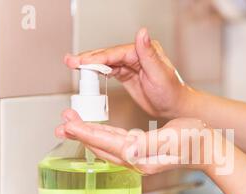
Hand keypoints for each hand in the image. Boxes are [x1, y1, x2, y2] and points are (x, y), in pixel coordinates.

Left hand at [55, 109, 215, 174]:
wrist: (207, 148)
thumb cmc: (194, 141)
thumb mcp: (171, 139)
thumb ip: (147, 144)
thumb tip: (127, 148)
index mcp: (141, 156)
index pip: (106, 143)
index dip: (86, 132)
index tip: (69, 123)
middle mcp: (136, 161)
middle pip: (101, 147)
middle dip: (81, 134)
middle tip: (63, 122)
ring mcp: (139, 160)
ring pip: (106, 147)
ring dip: (88, 136)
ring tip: (73, 126)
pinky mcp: (142, 155)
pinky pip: (116, 147)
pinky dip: (102, 138)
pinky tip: (97, 134)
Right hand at [65, 28, 191, 118]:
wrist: (175, 107)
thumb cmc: (172, 92)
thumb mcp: (160, 74)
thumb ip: (149, 54)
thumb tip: (142, 33)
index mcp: (144, 51)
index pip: (116, 53)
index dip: (98, 57)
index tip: (83, 62)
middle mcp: (136, 55)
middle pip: (108, 55)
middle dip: (88, 58)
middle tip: (70, 61)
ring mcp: (130, 65)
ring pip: (106, 63)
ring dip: (89, 65)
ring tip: (72, 65)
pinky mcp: (127, 75)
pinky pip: (108, 72)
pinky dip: (96, 72)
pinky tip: (86, 73)